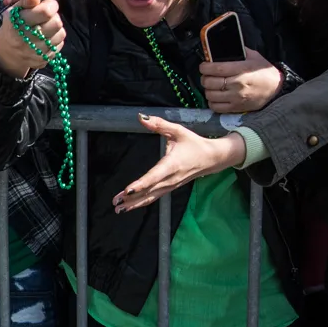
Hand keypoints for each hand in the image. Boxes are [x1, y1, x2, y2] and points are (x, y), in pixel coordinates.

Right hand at [0, 0, 64, 76]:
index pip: (46, 12)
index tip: (47, 5)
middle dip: (54, 17)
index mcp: (19, 24)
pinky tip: (46, 38)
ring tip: (46, 27)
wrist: (8, 53)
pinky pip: (59, 45)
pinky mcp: (44, 59)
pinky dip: (55, 39)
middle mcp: (27, 39)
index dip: (51, 5)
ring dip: (56, 28)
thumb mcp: (14, 11)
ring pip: (61, 34)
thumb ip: (26, 2)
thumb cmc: (13, 26)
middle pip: (56, 23)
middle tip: (46, 17)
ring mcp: (36, 51)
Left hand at [112, 115, 246, 210]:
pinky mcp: (170, 188)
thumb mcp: (178, 131)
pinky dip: (142, 203)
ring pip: (150, 197)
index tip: (128, 190)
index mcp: (171, 165)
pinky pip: (154, 197)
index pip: (153, 176)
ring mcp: (171, 185)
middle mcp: (170, 178)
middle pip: (148, 191)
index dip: (141, 184)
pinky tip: (130, 206)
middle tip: (115, 202)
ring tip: (118, 209)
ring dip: (134, 204)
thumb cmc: (194, 143)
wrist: (212, 158)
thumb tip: (141, 117)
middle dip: (131, 198)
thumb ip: (159, 124)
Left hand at [199, 46, 281, 113]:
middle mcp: (237, 85)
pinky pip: (215, 107)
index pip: (216, 68)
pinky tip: (215, 96)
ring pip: (210, 95)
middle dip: (204, 77)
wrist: (276, 89)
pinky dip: (212, 101)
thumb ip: (238, 51)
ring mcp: (236, 98)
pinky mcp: (236, 108)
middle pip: (210, 82)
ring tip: (211, 85)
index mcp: (241, 70)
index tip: (203, 66)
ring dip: (207, 89)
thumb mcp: (254, 57)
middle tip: (206, 75)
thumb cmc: (264, 72)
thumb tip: (222, 48)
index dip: (205, 67)